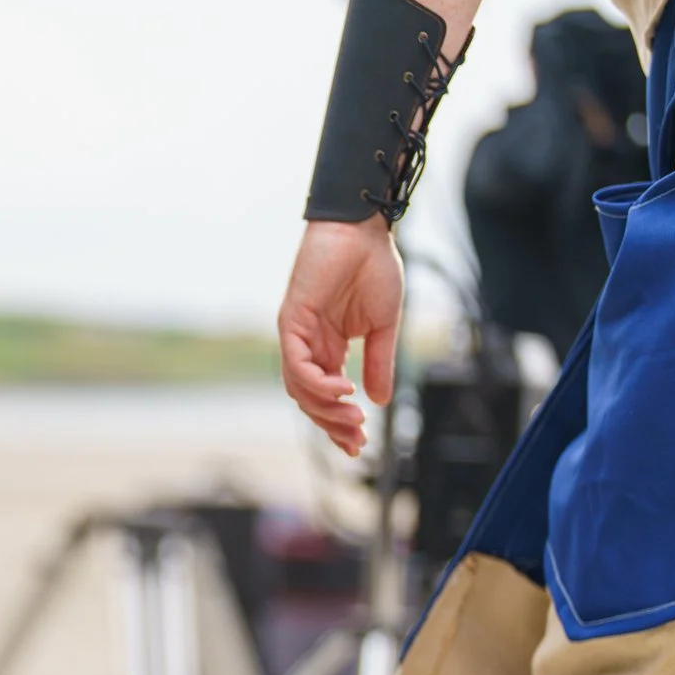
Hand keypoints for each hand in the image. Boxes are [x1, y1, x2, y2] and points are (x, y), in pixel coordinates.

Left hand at [277, 216, 403, 455]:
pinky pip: (297, 363)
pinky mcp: (291, 320)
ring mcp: (298, 334)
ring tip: (354, 418)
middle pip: (310, 399)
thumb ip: (378, 363)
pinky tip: (343, 389)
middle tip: (357, 440)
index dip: (340, 422)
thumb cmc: (373, 267)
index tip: (359, 443)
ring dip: (326, 408)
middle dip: (333, 424)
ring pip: (300, 387)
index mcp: (329, 347)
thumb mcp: (383, 326)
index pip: (327, 395)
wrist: (363, 231)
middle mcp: (309, 344)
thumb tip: (380, 400)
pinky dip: (317, 382)